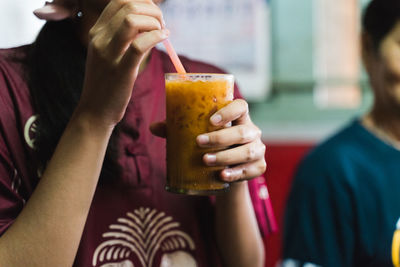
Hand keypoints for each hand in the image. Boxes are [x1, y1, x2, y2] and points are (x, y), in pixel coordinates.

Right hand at [75, 0, 168, 128]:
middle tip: (162, 25)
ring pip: (132, 20)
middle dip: (152, 11)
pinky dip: (156, 37)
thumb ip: (126, 37)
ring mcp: (108, 54)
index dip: (142, 3)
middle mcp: (99, 39)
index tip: (154, 16)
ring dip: (154, 22)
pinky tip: (164, 39)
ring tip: (163, 33)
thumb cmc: (108, 82)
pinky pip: (139, 45)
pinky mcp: (120, 71)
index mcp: (96, 32)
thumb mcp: (110, 54)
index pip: (119, 1)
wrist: (95, 111)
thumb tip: (151, 24)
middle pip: (128, 7)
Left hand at [150, 99, 266, 181]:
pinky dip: (237, 173)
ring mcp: (258, 149)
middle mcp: (252, 131)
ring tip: (205, 160)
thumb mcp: (198, 136)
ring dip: (226, 156)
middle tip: (199, 143)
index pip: (241, 106)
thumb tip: (153, 127)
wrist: (226, 171)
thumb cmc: (211, 146)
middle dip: (220, 138)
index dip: (228, 111)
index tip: (211, 120)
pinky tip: (222, 175)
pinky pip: (251, 170)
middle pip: (242, 131)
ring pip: (247, 152)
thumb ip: (179, 130)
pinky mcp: (259, 166)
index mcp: (238, 118)